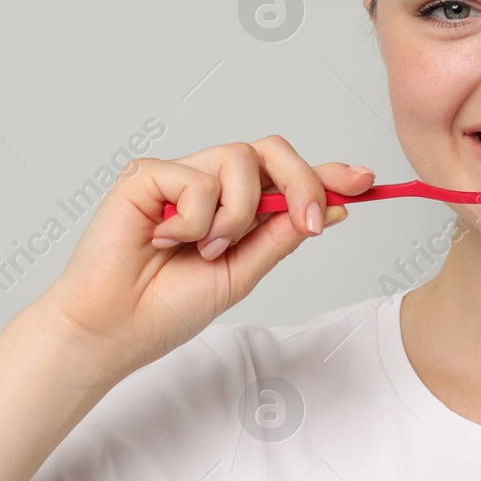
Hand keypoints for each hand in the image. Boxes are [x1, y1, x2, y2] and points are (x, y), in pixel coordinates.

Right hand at [34, 136, 373, 380]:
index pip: (286, 178)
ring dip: (237, 214)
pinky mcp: (147, 175)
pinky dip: (193, 218)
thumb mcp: (243, 273)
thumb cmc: (166, 308)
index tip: (365, 181)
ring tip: (206, 249)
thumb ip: (281, 236)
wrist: (115, 329)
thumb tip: (334, 208)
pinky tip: (165, 240)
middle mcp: (210, 187)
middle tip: (307, 222)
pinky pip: (195, 177)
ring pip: (239, 160)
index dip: (327, 175)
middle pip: (270, 151)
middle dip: (301, 182)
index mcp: (236, 210)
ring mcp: (178, 177)